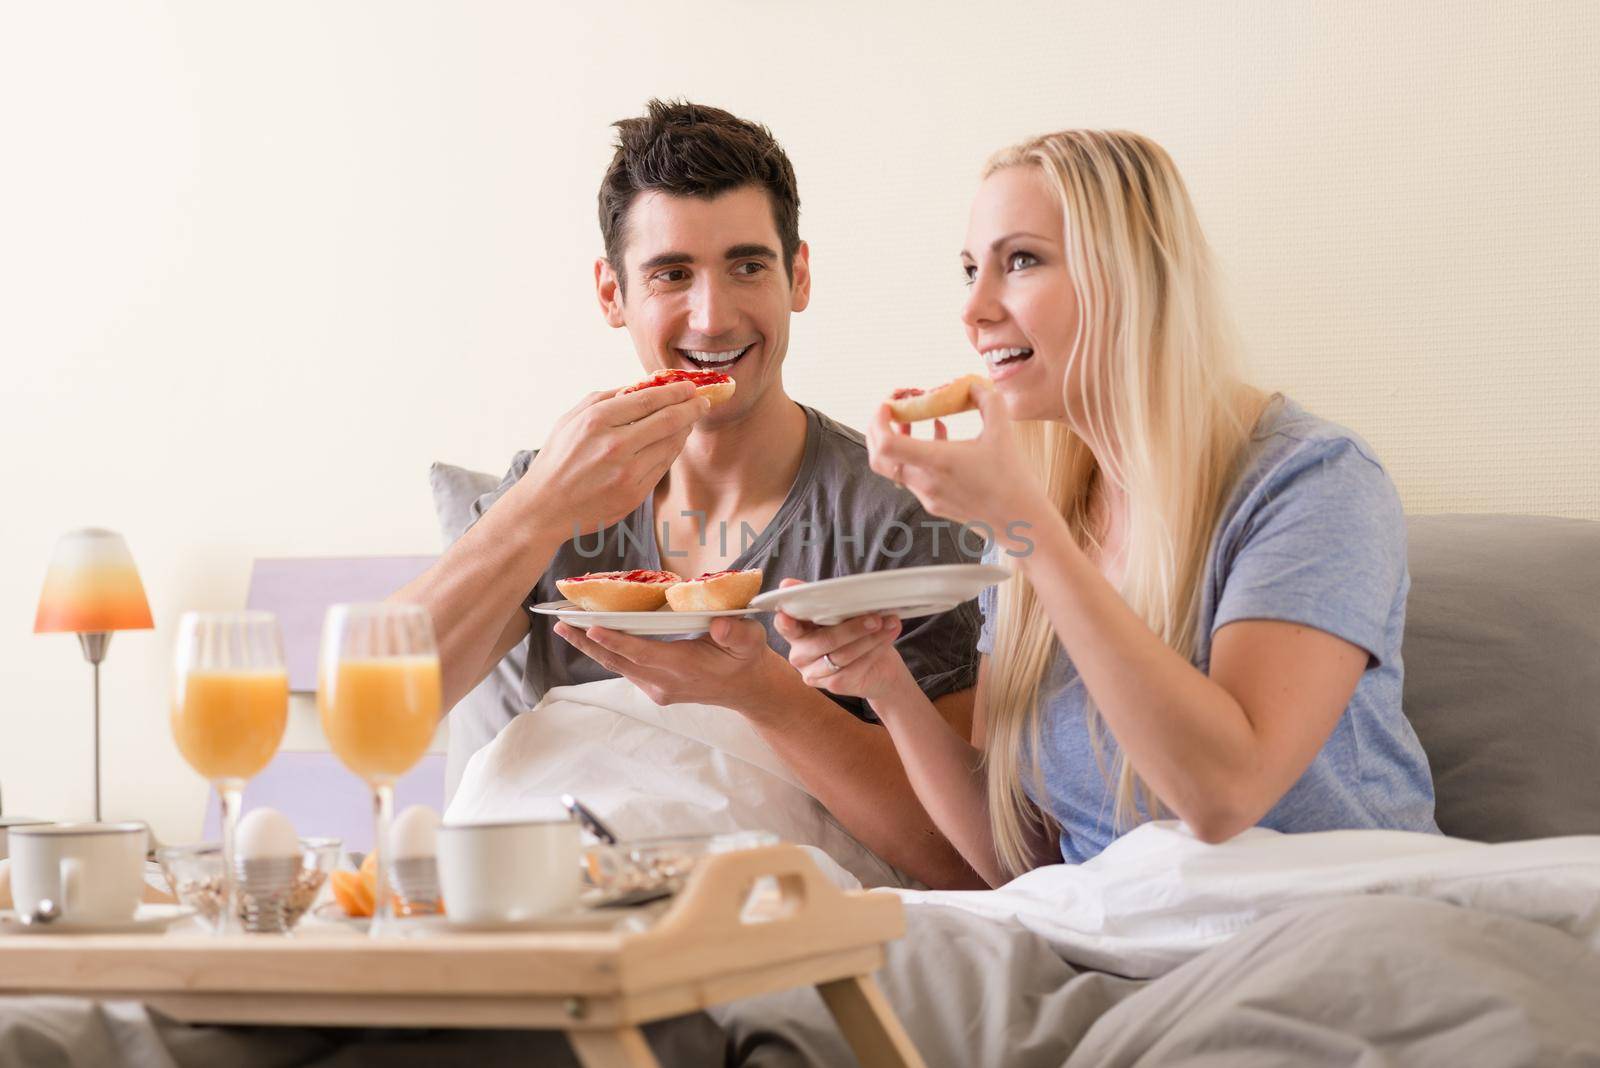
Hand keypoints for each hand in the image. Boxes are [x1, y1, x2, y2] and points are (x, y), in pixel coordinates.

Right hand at [518, 381, 708, 535]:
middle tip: (703, 401)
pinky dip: (672, 451)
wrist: (544, 508)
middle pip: (668, 420)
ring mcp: (627, 473)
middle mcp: (615, 445)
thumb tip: (641, 385)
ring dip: (685, 429)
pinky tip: (674, 442)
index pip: (649, 399)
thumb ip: (605, 399)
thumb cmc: (557, 459)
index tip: (690, 386)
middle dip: (691, 407)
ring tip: (690, 419)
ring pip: (670, 444)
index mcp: (597, 421)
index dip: (675, 391)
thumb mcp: (571, 420)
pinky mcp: (634, 494)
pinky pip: (663, 467)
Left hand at [553, 616, 786, 711]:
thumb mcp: (750, 640)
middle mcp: (664, 681)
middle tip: (560, 624)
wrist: (747, 689)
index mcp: (683, 667)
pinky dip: (608, 651)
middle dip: (587, 642)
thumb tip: (719, 624)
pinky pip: (625, 668)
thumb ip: (736, 632)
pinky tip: (593, 635)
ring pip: (617, 666)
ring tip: (566, 627)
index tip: (589, 627)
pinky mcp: (654, 688)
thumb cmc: (746, 658)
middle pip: (618, 661)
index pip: (641, 653)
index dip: (614, 640)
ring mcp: (657, 688)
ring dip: (591, 647)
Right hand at [772, 579, 913, 704]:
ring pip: (842, 655)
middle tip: (875, 618)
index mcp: (796, 632)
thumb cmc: (853, 633)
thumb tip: (787, 583)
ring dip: (870, 638)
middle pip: (822, 641)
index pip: (785, 626)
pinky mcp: (834, 685)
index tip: (786, 616)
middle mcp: (799, 655)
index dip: (785, 622)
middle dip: (851, 628)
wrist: (878, 667)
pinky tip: (888, 636)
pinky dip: (875, 649)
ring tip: (889, 623)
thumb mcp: (838, 613)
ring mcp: (814, 673)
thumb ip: (818, 598)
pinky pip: (855, 667)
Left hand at [866, 384, 1047, 536]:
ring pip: (895, 467)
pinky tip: (939, 435)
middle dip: (877, 430)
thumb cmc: (1013, 478)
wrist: (1021, 522)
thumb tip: (971, 384)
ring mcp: (928, 496)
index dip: (879, 422)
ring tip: (916, 417)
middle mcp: (927, 482)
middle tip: (891, 410)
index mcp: (939, 462)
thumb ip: (987, 400)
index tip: (888, 404)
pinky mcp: (934, 504)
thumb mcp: (1003, 431)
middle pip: (880, 458)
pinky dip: (915, 454)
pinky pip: (913, 476)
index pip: (888, 445)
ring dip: (898, 440)